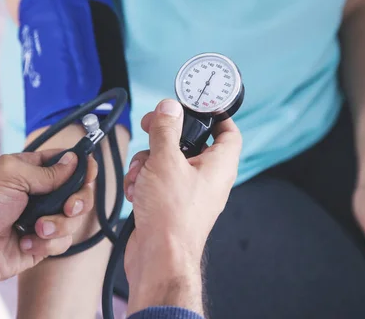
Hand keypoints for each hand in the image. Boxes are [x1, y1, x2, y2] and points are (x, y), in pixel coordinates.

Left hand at [0, 150, 96, 280]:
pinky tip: (26, 242)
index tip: (89, 173)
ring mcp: (44, 219)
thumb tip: (74, 161)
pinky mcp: (42, 244)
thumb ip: (47, 171)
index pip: (69, 164)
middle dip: (78, 201)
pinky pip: (63, 242)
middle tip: (68, 207)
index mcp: (34, 171)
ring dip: (57, 225)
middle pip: (80, 193)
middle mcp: (42, 194)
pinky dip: (46, 243)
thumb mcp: (11, 175)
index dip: (83, 167)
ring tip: (36, 228)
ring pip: (74, 220)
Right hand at [123, 99, 241, 313]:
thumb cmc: (172, 216)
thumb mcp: (165, 161)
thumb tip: (169, 108)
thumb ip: (166, 130)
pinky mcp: (170, 204)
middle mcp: (207, 178)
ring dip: (147, 163)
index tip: (197, 106)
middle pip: (188, 144)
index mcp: (219, 165)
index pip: (229, 131)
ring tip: (141, 176)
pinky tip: (136, 191)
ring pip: (167, 162)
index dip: (215, 115)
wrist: (159, 258)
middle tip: (151, 130)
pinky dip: (144, 182)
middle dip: (163, 139)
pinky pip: (157, 182)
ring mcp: (188, 193)